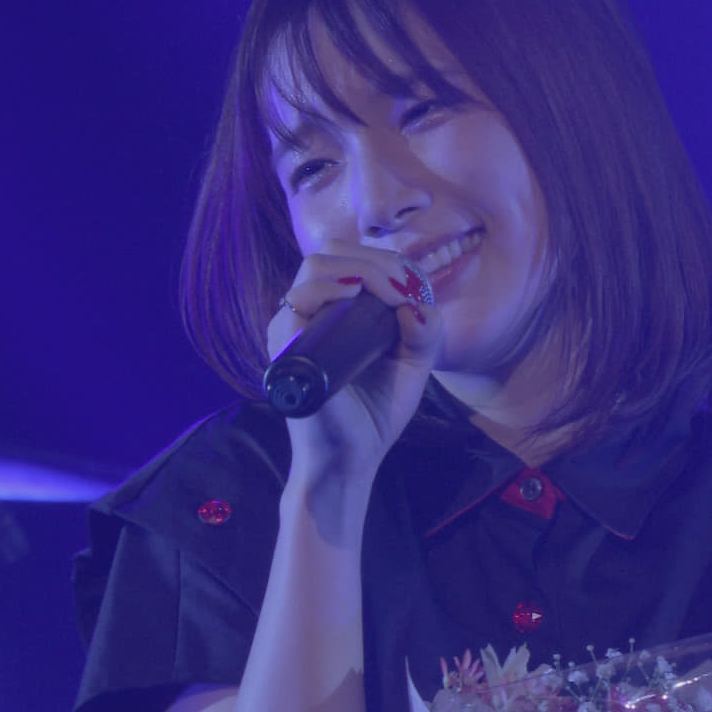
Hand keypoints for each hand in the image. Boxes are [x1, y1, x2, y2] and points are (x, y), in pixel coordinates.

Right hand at [270, 241, 443, 483]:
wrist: (352, 457)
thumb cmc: (377, 410)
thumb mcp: (413, 363)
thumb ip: (425, 331)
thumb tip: (416, 304)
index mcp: (335, 309)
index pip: (351, 258)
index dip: (385, 260)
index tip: (413, 287)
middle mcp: (310, 312)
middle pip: (330, 253)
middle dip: (375, 260)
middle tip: (402, 288)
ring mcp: (294, 328)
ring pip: (314, 268)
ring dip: (359, 270)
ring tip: (388, 295)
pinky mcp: (286, 349)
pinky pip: (296, 303)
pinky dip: (328, 290)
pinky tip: (354, 296)